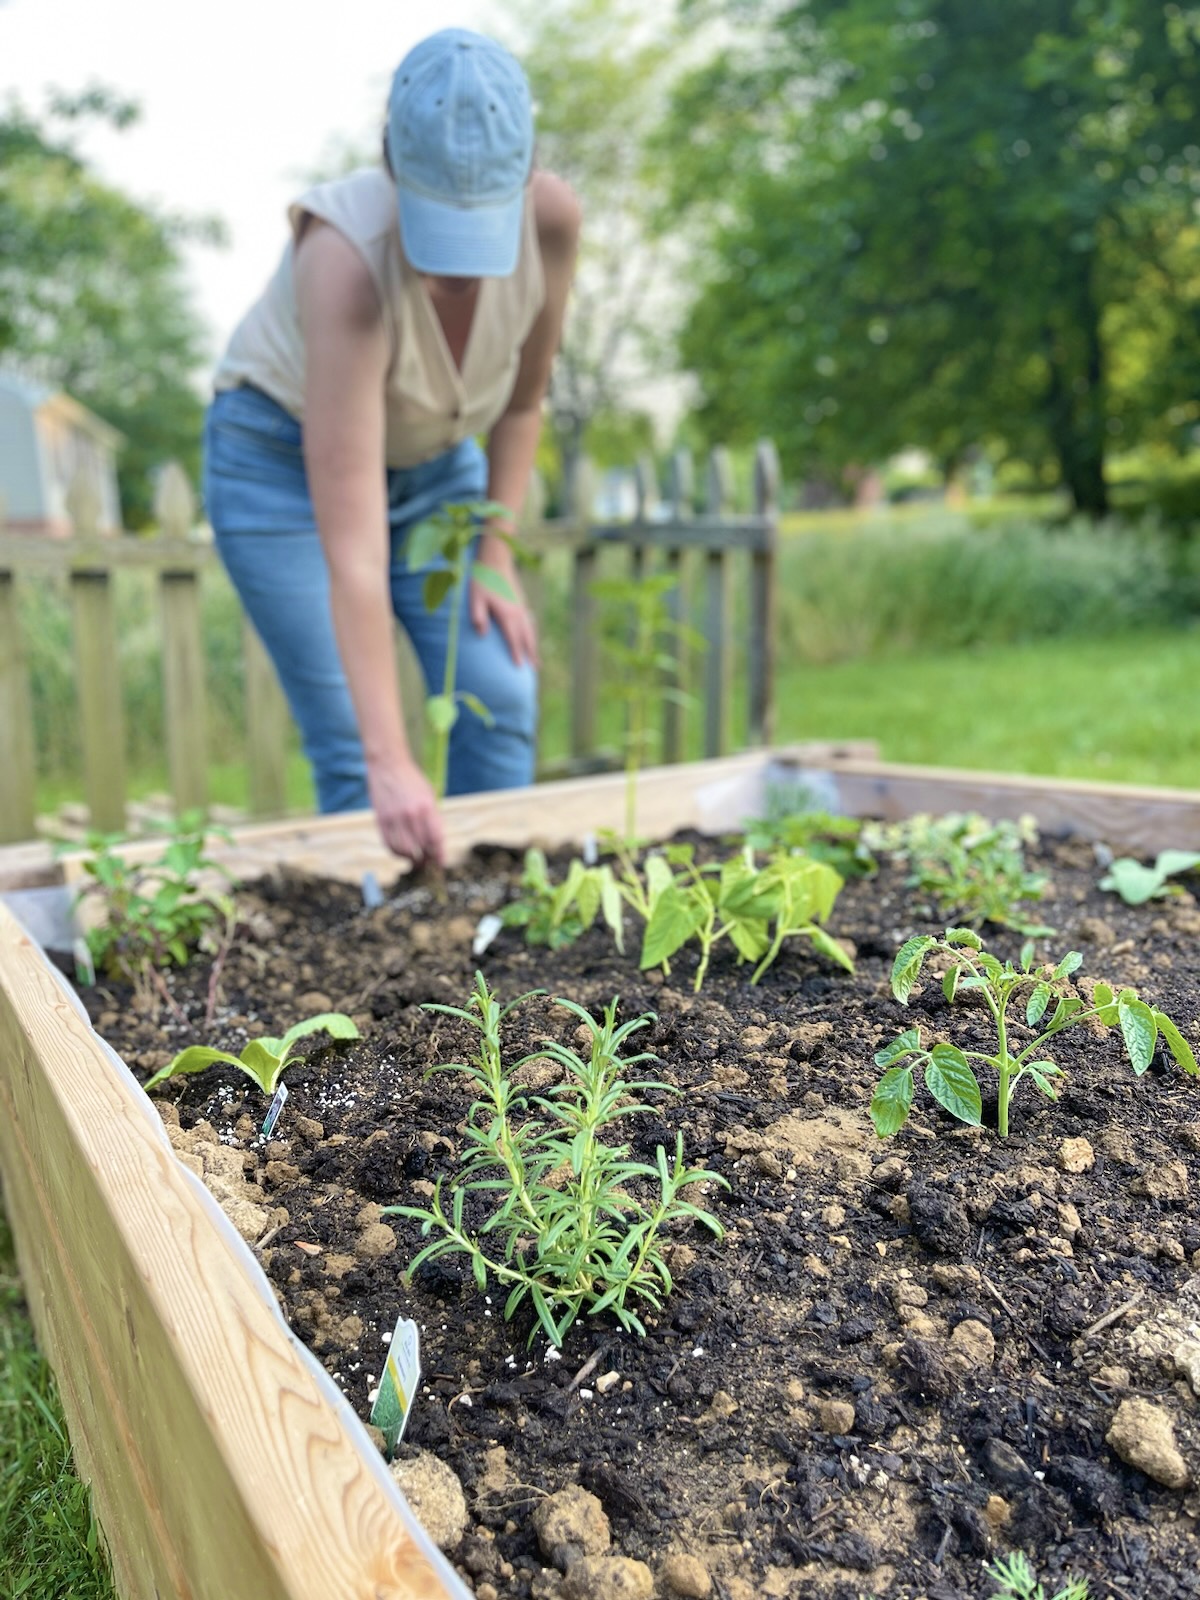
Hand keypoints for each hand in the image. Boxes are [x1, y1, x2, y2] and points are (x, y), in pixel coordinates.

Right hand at [367, 756, 444, 865]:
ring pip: (404, 850)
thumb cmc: (412, 780)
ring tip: (415, 861)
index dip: (439, 855)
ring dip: (411, 859)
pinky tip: (402, 853)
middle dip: (426, 860)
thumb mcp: (429, 795)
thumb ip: (433, 817)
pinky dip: (396, 853)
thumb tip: (436, 842)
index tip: (441, 864)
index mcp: (426, 807)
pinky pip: (389, 844)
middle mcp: (411, 814)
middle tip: (428, 864)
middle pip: (421, 847)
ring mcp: (394, 818)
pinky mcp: (381, 820)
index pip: (436, 839)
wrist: (388, 765)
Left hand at [470, 536, 539, 667]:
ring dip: (534, 646)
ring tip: (537, 660)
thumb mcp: (474, 597)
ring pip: (530, 631)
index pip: (513, 639)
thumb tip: (482, 635)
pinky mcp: (520, 602)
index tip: (520, 668)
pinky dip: (532, 634)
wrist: (496, 559)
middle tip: (535, 669)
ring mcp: (521, 607)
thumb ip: (478, 615)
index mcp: (507, 614)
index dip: (517, 654)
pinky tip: (531, 638)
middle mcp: (517, 613)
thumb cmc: (482, 579)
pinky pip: (529, 623)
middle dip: (530, 654)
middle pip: (526, 638)